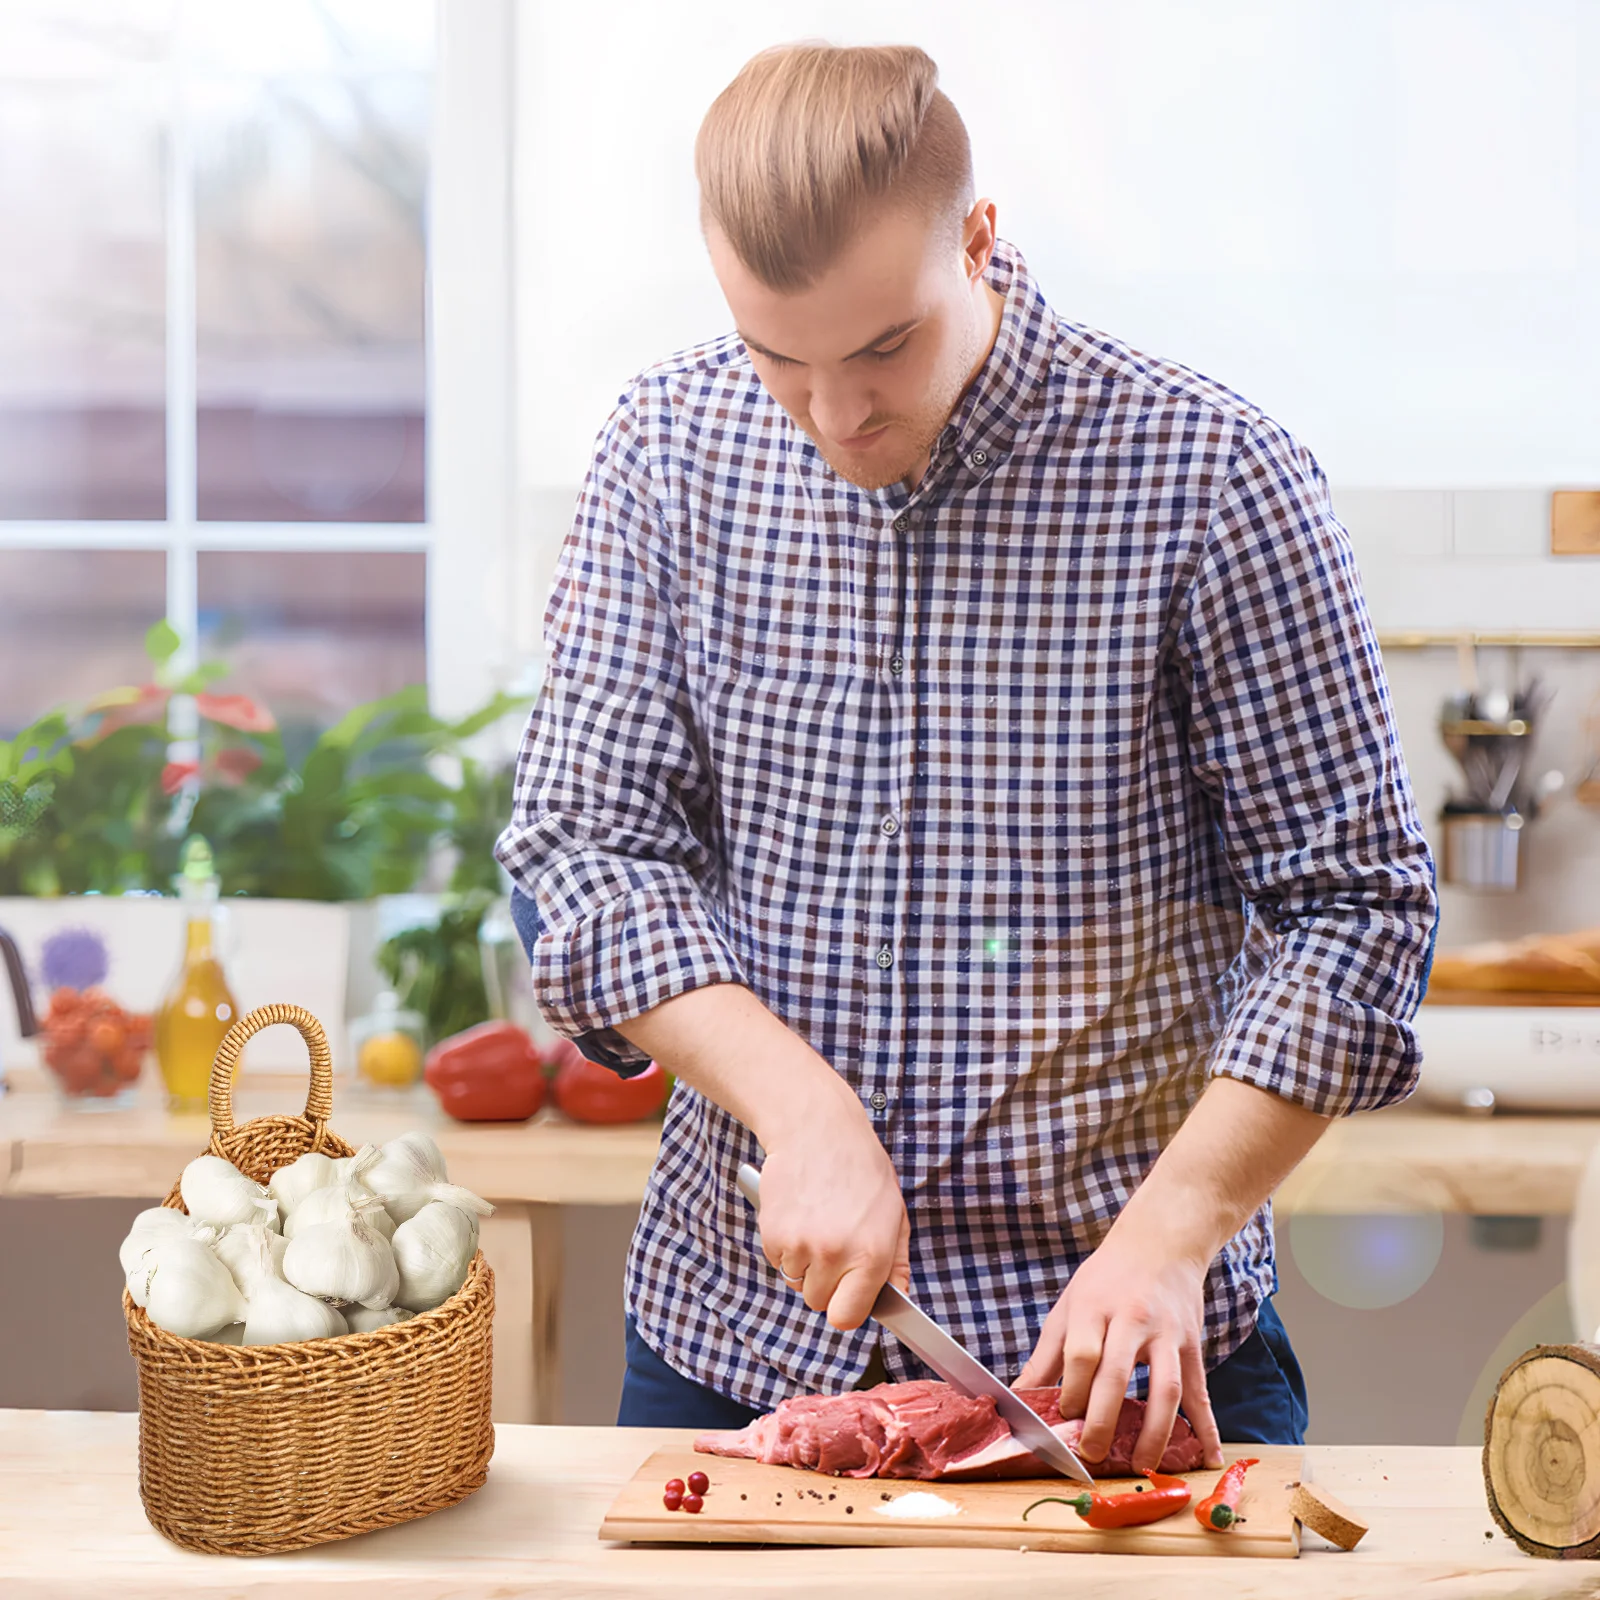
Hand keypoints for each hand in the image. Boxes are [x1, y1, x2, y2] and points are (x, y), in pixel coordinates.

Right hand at [755, 1106, 910, 1331]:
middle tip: (832, 1245)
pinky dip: (784, 1245)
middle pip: (818, 1302)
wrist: (818, 1128)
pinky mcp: (773, 1232)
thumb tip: (896, 1297)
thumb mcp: (893, 1212)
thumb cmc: (860, 1167)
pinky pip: (777, 1260)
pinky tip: (798, 1215)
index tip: (846, 1295)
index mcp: (872, 1253)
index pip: (847, 1318)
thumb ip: (897, 1262)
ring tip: (816, 1223)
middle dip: (824, 1282)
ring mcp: (801, 1244)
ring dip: (803, 1262)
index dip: (846, 1308)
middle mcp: (835, 1254)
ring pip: (795, 1280)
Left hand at [1015, 1229, 1223, 1472]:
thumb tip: (1018, 1398)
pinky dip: (1208, 1427)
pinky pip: (1200, 1391)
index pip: (1081, 1354)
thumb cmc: (1106, 1278)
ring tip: (1142, 1465)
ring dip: (1154, 1432)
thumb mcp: (1069, 1305)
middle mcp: (1132, 1319)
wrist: (1159, 1243)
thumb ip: (1046, 1356)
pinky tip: (1209, 1457)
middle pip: (1117, 1374)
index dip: (1072, 1390)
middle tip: (1092, 1454)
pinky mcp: (1192, 1346)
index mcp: (1094, 1307)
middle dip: (1103, 1419)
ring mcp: (1167, 1334)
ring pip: (1166, 1387)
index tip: (1064, 1417)